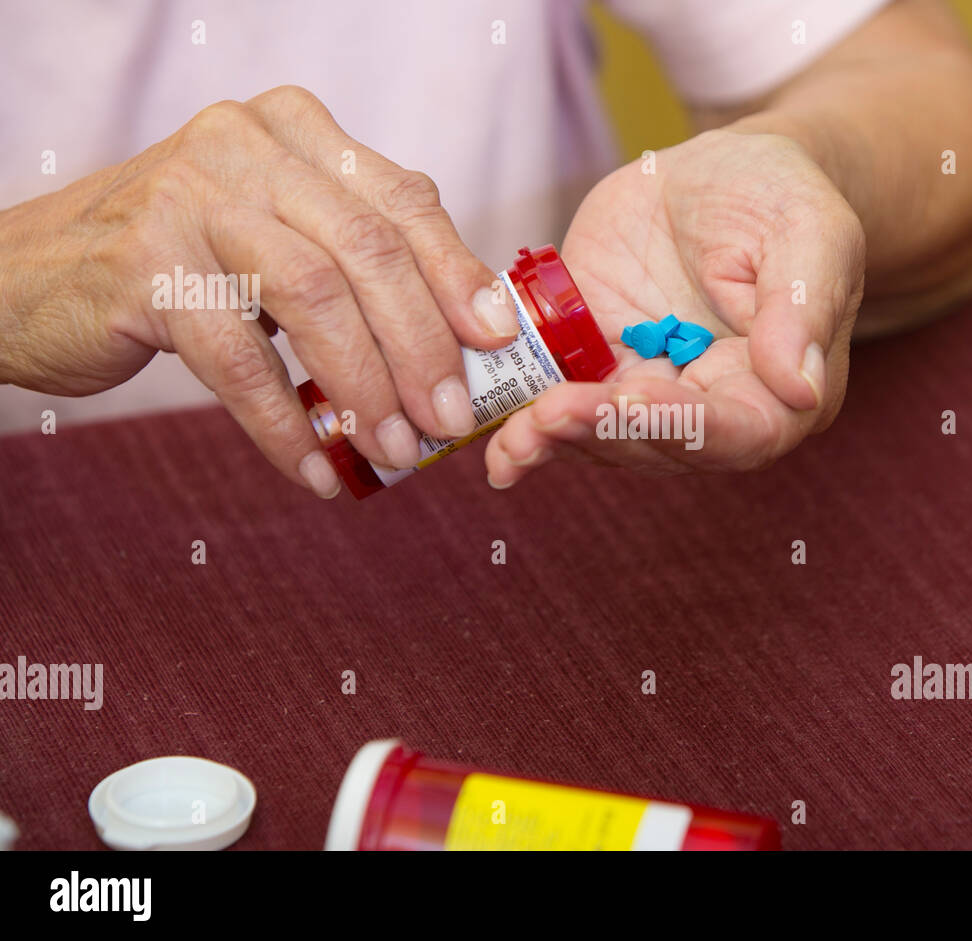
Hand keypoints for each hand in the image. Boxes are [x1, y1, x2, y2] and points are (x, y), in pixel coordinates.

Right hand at [0, 86, 517, 496]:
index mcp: (294, 131)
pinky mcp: (142, 266)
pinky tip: (315, 467)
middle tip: (448, 420)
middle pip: (368, 250)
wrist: (29, 277)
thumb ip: (356, 261)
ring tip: (392, 451)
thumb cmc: (180, 265)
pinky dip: (282, 424)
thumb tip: (467, 337)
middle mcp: (244, 146)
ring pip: (311, 296)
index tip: (496, 342)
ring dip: (364, 387)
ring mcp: (188, 199)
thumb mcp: (275, 235)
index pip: (404, 200)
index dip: (459, 275)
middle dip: (422, 346)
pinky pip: (238, 358)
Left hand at [484, 129, 865, 486]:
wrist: (723, 171)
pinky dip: (528, 421)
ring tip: (512, 437)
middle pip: (658, 445)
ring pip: (604, 435)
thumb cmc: (783, 199)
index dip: (680, 423)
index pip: (735, 431)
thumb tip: (801, 389)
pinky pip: (563, 400)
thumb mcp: (811, 233)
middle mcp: (713, 407)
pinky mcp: (599, 363)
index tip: (631, 398)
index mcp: (777, 392)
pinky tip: (496, 436)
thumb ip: (804, 307)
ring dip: (556, 440)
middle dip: (602, 433)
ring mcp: (651, 389)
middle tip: (547, 418)